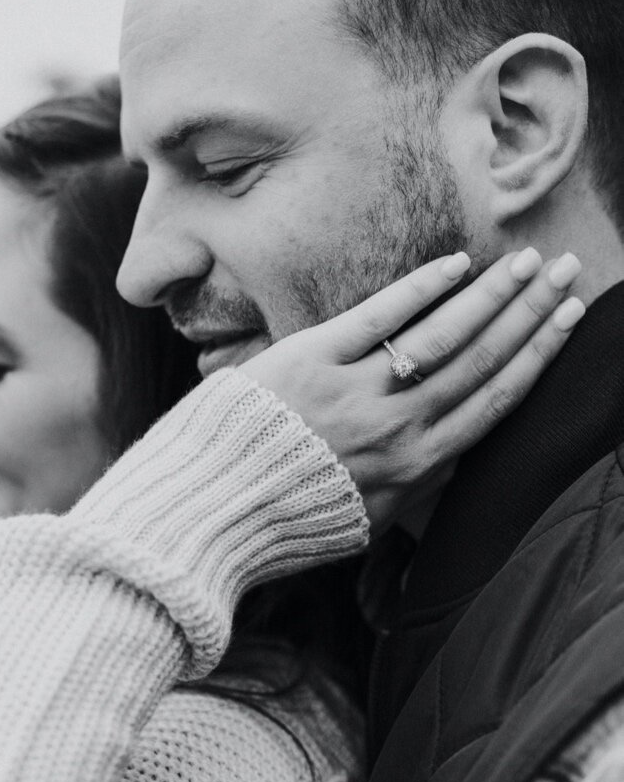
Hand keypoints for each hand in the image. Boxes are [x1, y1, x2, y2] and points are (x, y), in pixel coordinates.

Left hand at [239, 248, 583, 532]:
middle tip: (569, 271)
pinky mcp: (311, 358)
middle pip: (481, 360)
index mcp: (417, 466)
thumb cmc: (285, 516)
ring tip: (528, 261)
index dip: (538, 355)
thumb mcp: (366, 519)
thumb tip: (454, 459)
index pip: (495, 400)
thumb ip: (416, 487)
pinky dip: (421, 289)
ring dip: (491, 295)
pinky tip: (456, 264)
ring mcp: (355, 390)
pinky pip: (379, 317)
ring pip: (442, 335)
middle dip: (531, 313)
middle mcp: (397, 426)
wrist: (212, 508)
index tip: (569, 319)